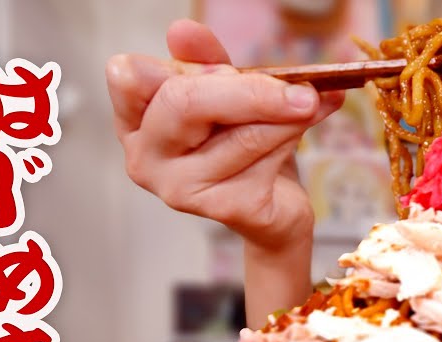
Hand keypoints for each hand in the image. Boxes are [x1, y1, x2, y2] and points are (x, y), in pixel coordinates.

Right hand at [106, 19, 344, 322]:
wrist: (276, 205)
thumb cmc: (242, 142)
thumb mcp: (225, 92)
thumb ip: (206, 60)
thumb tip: (182, 31)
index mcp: (134, 122)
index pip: (129, 77)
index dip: (184, 66)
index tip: (227, 69)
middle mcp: (145, 159)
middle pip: (184, 102)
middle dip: (249, 89)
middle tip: (300, 87)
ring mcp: (180, 189)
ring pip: (240, 134)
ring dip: (287, 113)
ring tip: (312, 101)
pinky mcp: (224, 209)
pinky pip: (265, 158)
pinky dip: (294, 135)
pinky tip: (310, 122)